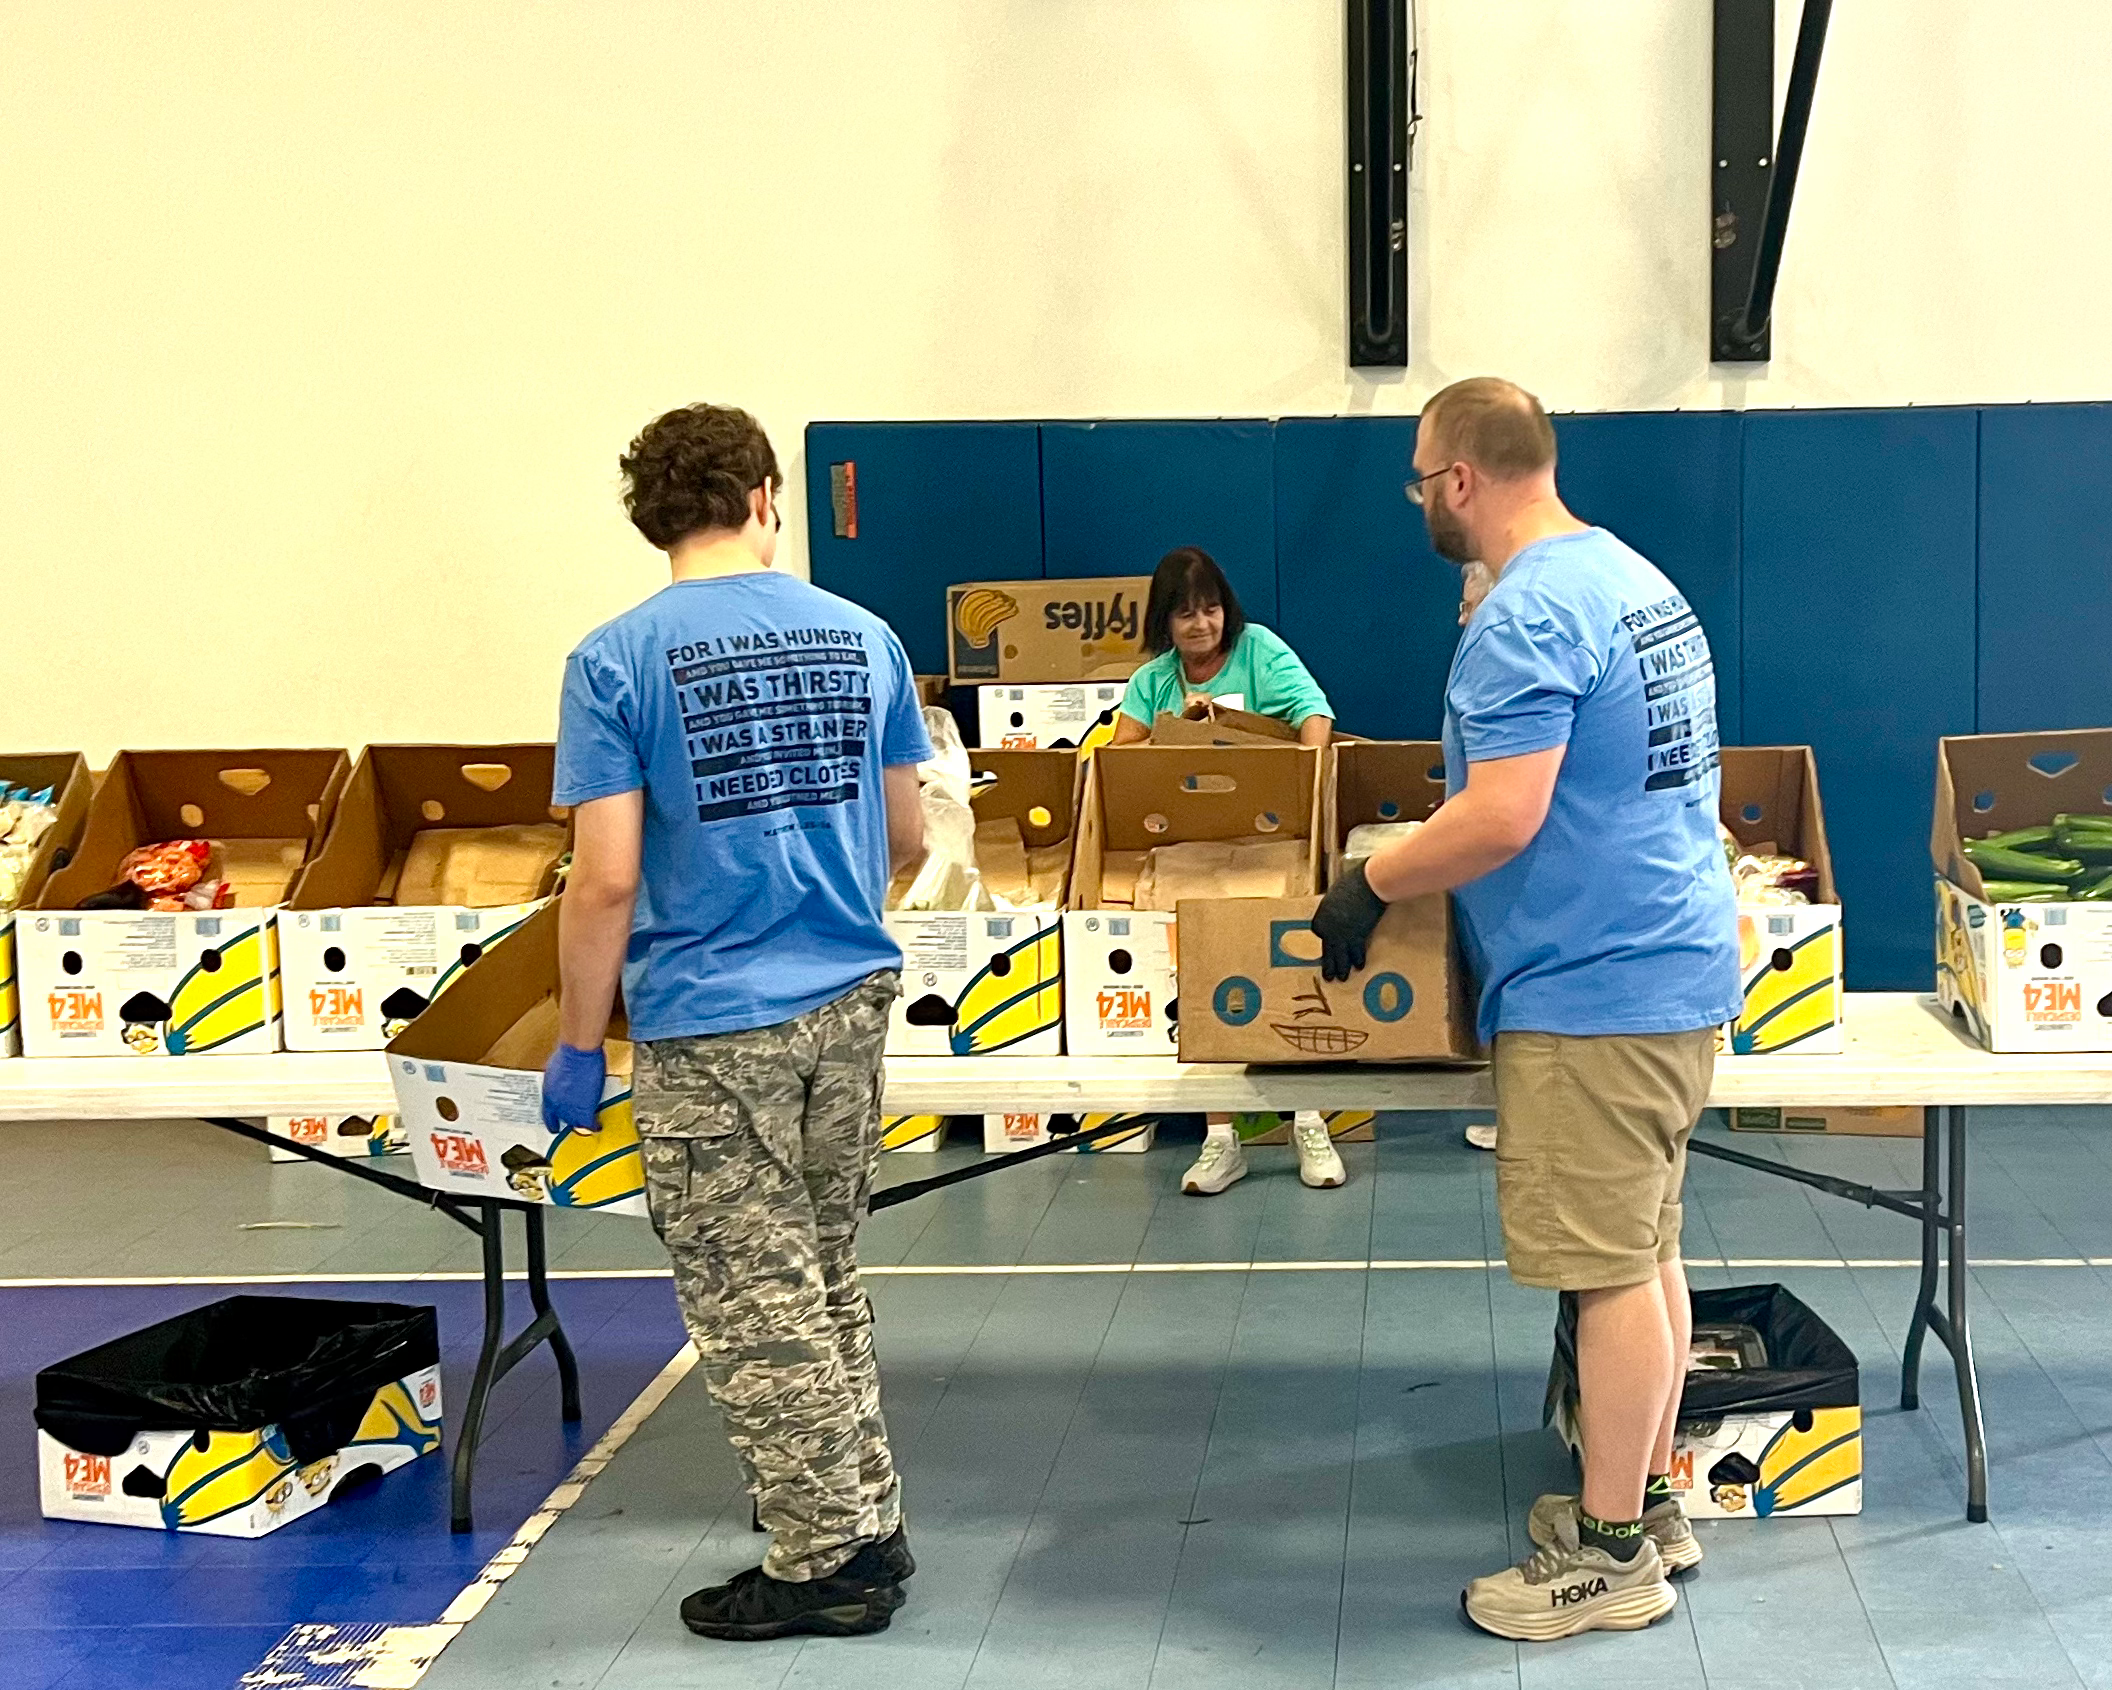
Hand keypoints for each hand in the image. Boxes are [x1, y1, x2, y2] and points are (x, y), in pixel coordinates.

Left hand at [541, 1042, 606, 1133]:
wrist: (579, 1052)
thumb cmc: (569, 1054)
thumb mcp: (556, 1072)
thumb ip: (559, 1086)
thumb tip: (564, 1088)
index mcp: (547, 1096)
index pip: (548, 1117)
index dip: (553, 1123)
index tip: (556, 1127)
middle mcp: (556, 1105)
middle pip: (564, 1121)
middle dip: (571, 1120)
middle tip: (577, 1120)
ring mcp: (570, 1109)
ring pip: (577, 1124)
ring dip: (583, 1123)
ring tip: (588, 1124)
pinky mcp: (584, 1110)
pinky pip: (589, 1124)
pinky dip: (594, 1125)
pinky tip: (597, 1126)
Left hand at [1311, 859, 1388, 982]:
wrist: (1368, 885)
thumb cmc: (1353, 883)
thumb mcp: (1336, 894)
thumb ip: (1335, 906)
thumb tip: (1338, 908)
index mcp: (1321, 916)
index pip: (1318, 932)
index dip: (1324, 937)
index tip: (1327, 940)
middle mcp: (1329, 929)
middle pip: (1327, 949)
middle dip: (1328, 964)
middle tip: (1329, 977)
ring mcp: (1343, 935)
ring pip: (1340, 956)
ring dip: (1341, 968)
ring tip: (1342, 978)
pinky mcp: (1358, 936)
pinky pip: (1356, 951)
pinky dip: (1358, 959)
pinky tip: (1359, 967)